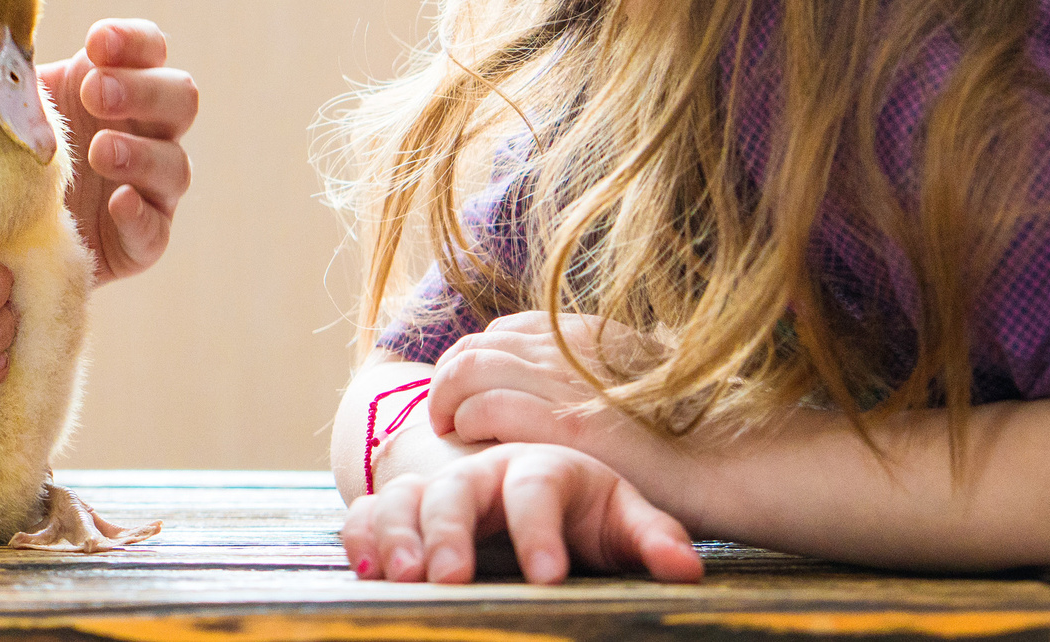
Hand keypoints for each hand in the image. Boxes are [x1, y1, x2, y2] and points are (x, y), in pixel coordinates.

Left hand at [36, 18, 193, 282]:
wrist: (2, 233)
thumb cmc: (13, 152)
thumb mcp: (11, 107)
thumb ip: (16, 75)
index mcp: (120, 85)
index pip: (151, 48)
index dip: (134, 41)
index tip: (96, 44)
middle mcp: (147, 132)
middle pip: (181, 98)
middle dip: (142, 90)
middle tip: (95, 93)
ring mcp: (151, 188)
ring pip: (175, 164)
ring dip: (140, 153)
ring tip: (100, 150)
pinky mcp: (140, 241)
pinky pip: (155, 229)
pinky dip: (139, 214)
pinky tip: (118, 202)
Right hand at [342, 440, 702, 584]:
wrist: (521, 481)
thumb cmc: (580, 509)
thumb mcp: (619, 518)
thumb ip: (650, 539)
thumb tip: (688, 570)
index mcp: (541, 469)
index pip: (536, 488)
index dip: (539, 531)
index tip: (548, 578)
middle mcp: (480, 473)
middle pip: (456, 489)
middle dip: (450, 534)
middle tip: (452, 580)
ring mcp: (435, 489)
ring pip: (403, 499)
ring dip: (398, 536)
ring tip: (405, 578)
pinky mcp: (402, 509)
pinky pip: (366, 513)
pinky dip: (360, 537)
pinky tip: (366, 571)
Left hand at [428, 313, 690, 509]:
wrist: (735, 461)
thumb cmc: (696, 432)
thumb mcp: (644, 377)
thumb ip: (603, 368)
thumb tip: (589, 366)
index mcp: (586, 332)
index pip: (502, 331)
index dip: (476, 363)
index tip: (471, 396)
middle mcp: (568, 346)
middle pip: (475, 346)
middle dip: (448, 380)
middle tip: (447, 417)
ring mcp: (565, 381)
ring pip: (468, 369)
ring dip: (447, 401)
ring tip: (452, 431)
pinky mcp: (563, 424)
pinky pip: (485, 408)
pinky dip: (468, 423)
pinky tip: (473, 444)